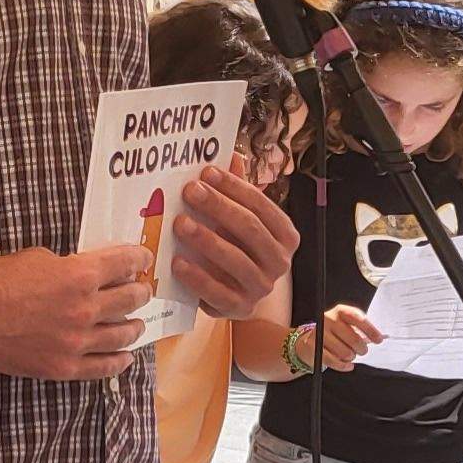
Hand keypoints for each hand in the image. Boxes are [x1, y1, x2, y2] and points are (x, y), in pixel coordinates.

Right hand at [0, 245, 153, 379]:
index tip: (144, 260)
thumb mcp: (39, 258)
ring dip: (133, 326)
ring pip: (122, 335)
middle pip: (130, 299)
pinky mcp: (64, 367)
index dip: (139, 259)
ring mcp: (76, 342)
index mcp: (79, 275)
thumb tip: (91, 275)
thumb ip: (71, 267)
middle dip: (140, 291)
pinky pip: (103, 367)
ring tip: (135, 324)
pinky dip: (119, 360)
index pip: (125, 264)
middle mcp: (85, 309)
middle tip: (141, 290)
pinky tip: (125, 356)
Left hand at [171, 167, 299, 320]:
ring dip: (206, 240)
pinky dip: (197, 277)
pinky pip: (218, 293)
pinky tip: (177, 262)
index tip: (206, 172)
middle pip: (249, 228)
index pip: (261, 204)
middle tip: (189, 191)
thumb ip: (238, 191)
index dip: (233, 187)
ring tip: (180, 223)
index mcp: (285, 234)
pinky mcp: (240, 308)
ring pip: (235, 260)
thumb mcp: (242, 219)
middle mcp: (280, 261)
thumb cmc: (239, 248)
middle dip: (218, 207)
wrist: (239, 294)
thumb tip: (232, 154)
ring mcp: (262, 287)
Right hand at [310, 305, 384, 370]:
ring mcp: (319, 334)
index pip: (359, 319)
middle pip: (354, 339)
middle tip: (361, 350)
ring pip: (345, 352)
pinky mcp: (313, 348)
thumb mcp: (346, 323)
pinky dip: (344, 366)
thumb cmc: (333, 331)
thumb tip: (379, 337)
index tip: (379, 339)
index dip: (371, 330)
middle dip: (362, 348)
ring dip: (351, 357)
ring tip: (349, 354)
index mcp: (340, 311)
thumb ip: (361, 328)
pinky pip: (334, 362)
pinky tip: (347, 365)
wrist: (308, 338)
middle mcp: (329, 320)